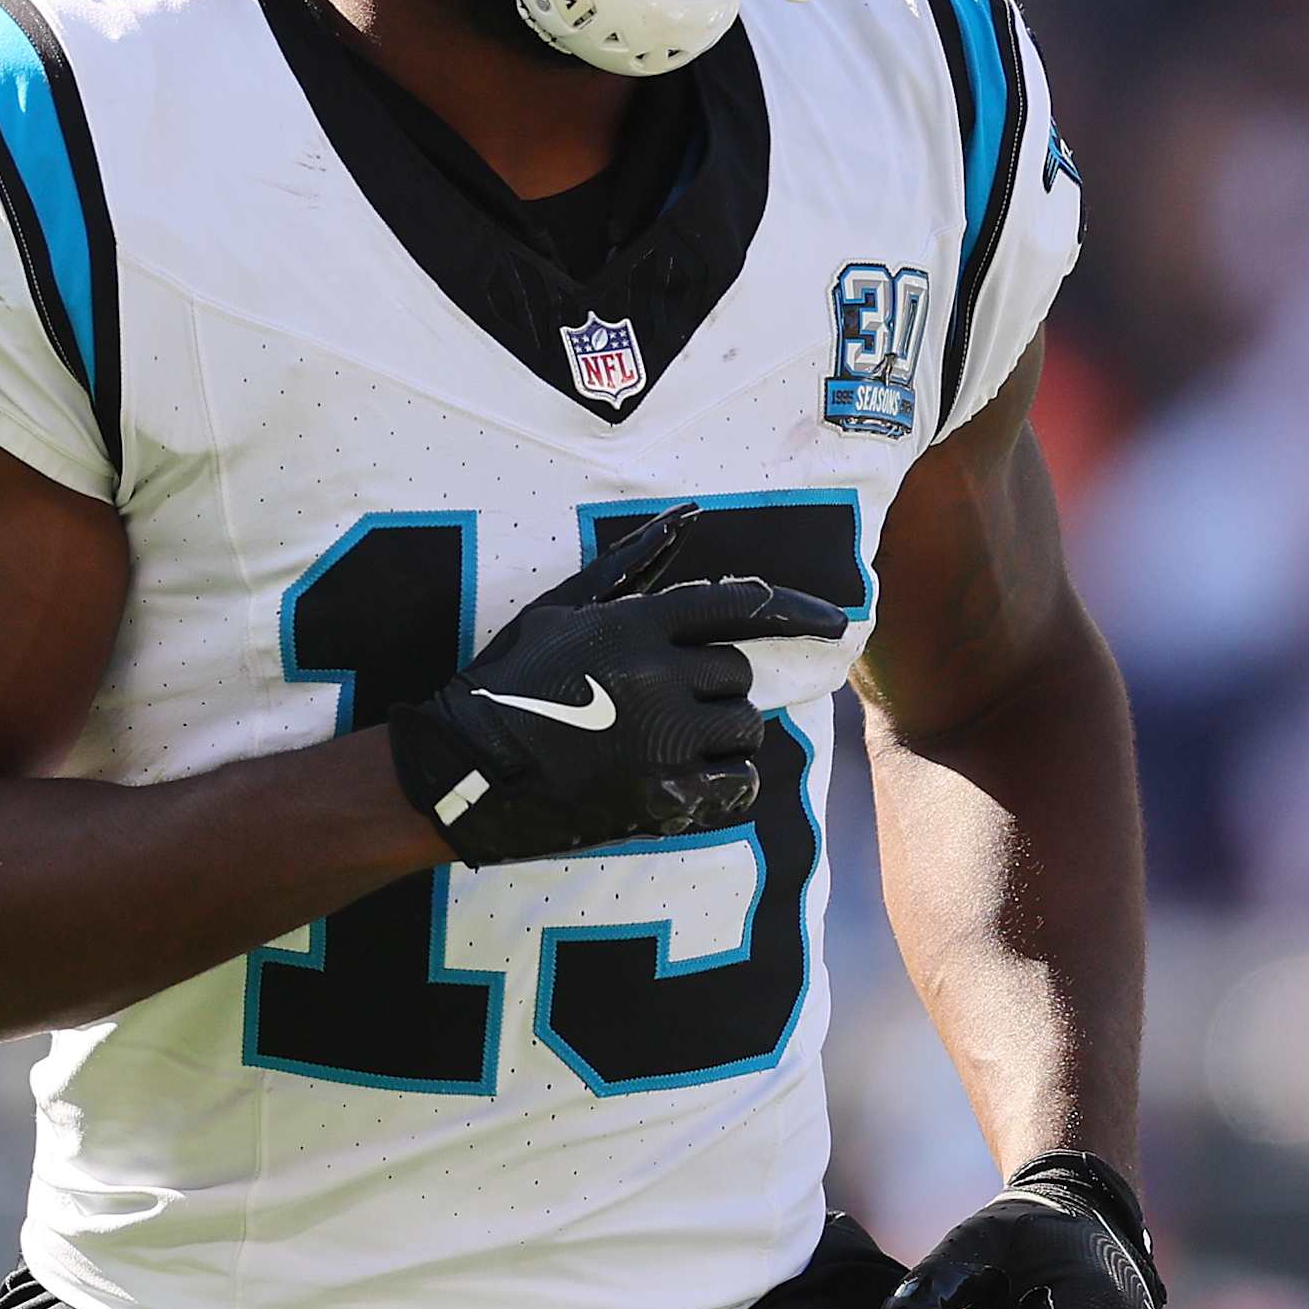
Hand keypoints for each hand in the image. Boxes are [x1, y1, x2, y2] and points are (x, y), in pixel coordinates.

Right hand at [386, 503, 846, 866]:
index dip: (796, 610)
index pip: (739, 604)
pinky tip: (692, 781)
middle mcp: (659, 675)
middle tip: (670, 703)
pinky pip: (738, 784)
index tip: (838, 622)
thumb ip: (632, 562)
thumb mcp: (562, 606)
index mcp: (637, 623)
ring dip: (722, 735)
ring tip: (668, 743)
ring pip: (744, 729)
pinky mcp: (663, 795)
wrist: (469, 766)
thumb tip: (690, 513)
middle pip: (739, 674)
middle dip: (717, 687)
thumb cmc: (512, 680)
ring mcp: (664, 738)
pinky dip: (728, 783)